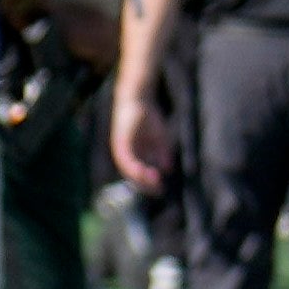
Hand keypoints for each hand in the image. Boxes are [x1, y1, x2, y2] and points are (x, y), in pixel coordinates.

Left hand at [111, 74, 171, 189]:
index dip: (150, 182)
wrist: (139, 98)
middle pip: (134, 175)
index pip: (141, 173)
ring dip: (141, 177)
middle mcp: (126, 153)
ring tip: (154, 182)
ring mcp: (122, 149)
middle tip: (159, 190)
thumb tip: (168, 169)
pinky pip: (126, 159)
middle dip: (146, 184)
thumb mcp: (159, 137)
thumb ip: (163, 152)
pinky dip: (135, 166)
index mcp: (134, 154)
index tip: (161, 188)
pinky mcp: (120, 143)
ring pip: (129, 169)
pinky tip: (145, 171)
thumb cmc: (149, 116)